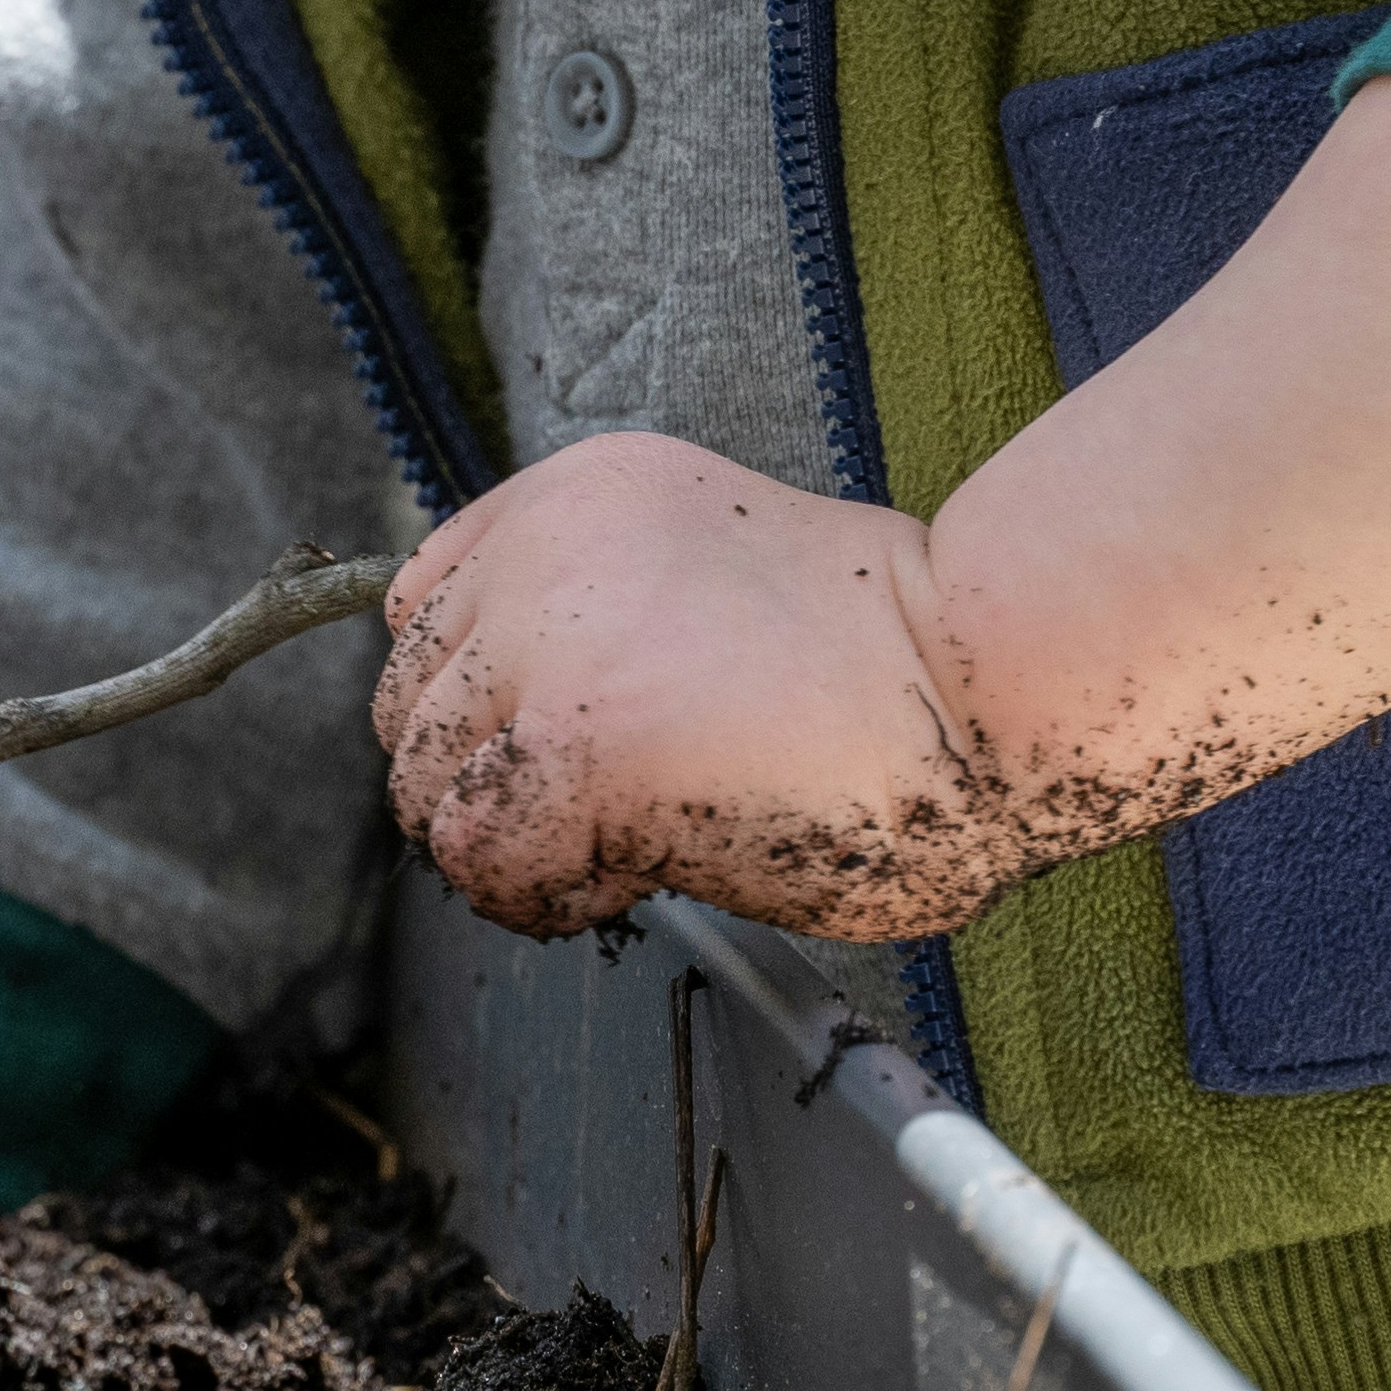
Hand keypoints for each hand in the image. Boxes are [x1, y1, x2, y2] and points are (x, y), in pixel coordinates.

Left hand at [372, 430, 1032, 945]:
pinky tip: (633, 874)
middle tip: (593, 821)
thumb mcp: (705, 569)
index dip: (476, 707)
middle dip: (485, 787)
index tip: (544, 751)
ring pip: (429, 792)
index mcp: (575, 494)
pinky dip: (540, 896)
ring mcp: (553, 646)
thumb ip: (595, 609)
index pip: (421, 613)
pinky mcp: (577, 747)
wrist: (981, 680)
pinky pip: (483, 860)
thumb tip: (495, 725)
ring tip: (624, 847)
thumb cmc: (883, 659)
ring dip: (513, 848)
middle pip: (410, 710)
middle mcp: (543, 551)